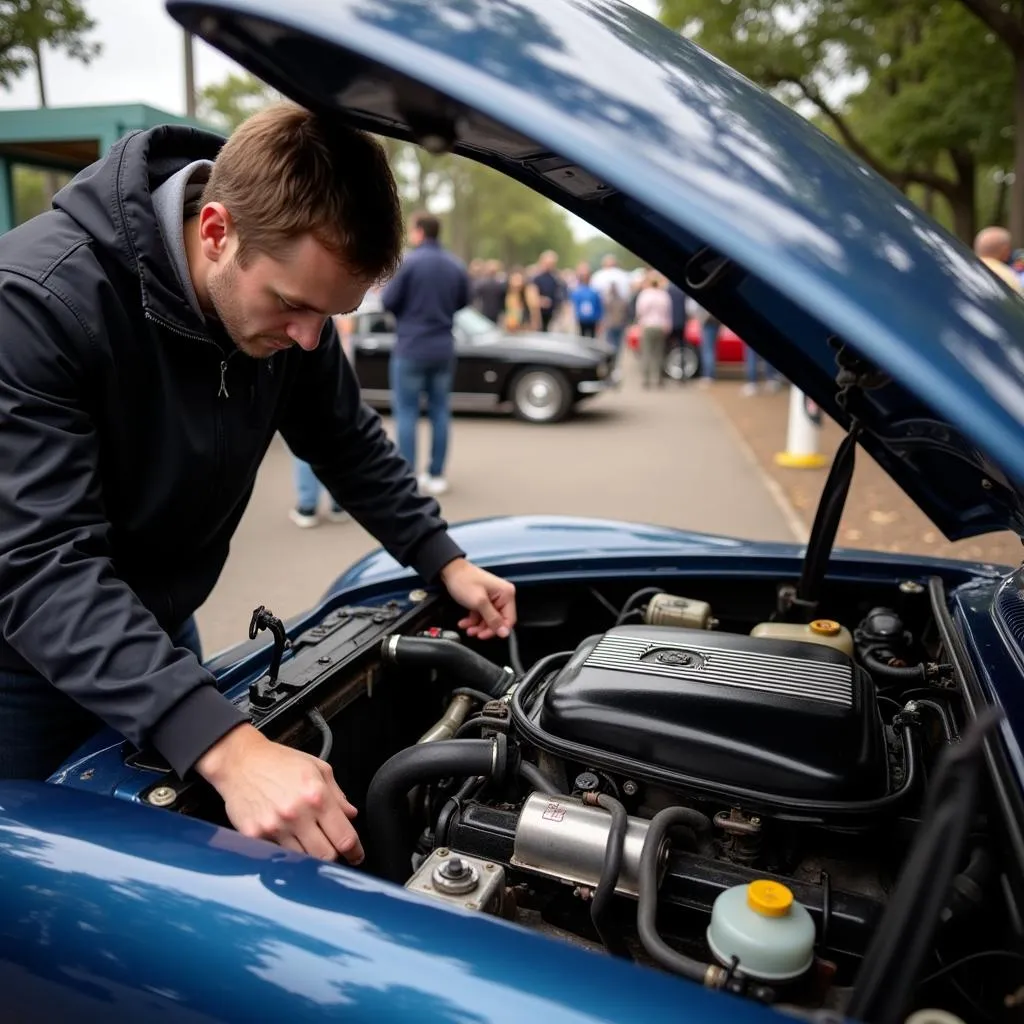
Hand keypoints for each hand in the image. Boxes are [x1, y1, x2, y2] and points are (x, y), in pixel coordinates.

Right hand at [196, 724, 362, 863]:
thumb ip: (337, 794)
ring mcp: (274, 828)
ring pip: (302, 861)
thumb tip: (351, 815)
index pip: (344, 837)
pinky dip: (285, 854)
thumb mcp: (317, 768)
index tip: (356, 855)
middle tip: (332, 848)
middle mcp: (297, 814)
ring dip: (309, 856)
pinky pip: (277, 856)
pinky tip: (286, 841)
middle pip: (325, 856)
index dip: (355, 851)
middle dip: (334, 855)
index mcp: (317, 796)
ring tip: (308, 842)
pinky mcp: (255, 836)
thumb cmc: (278, 762)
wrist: (239, 761)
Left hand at [440, 558, 516, 639]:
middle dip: (484, 628)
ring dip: (477, 626)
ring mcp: (493, 598)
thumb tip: (505, 632)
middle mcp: (503, 596)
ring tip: (467, 628)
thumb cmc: (464, 581)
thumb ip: (493, 619)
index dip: (497, 630)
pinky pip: (482, 615)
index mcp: (506, 594)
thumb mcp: (479, 602)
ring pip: (489, 620)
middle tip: (473, 633)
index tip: (484, 635)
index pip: (509, 619)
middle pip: (498, 621)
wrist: (450, 570)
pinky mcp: (484, 600)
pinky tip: (464, 622)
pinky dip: (473, 620)